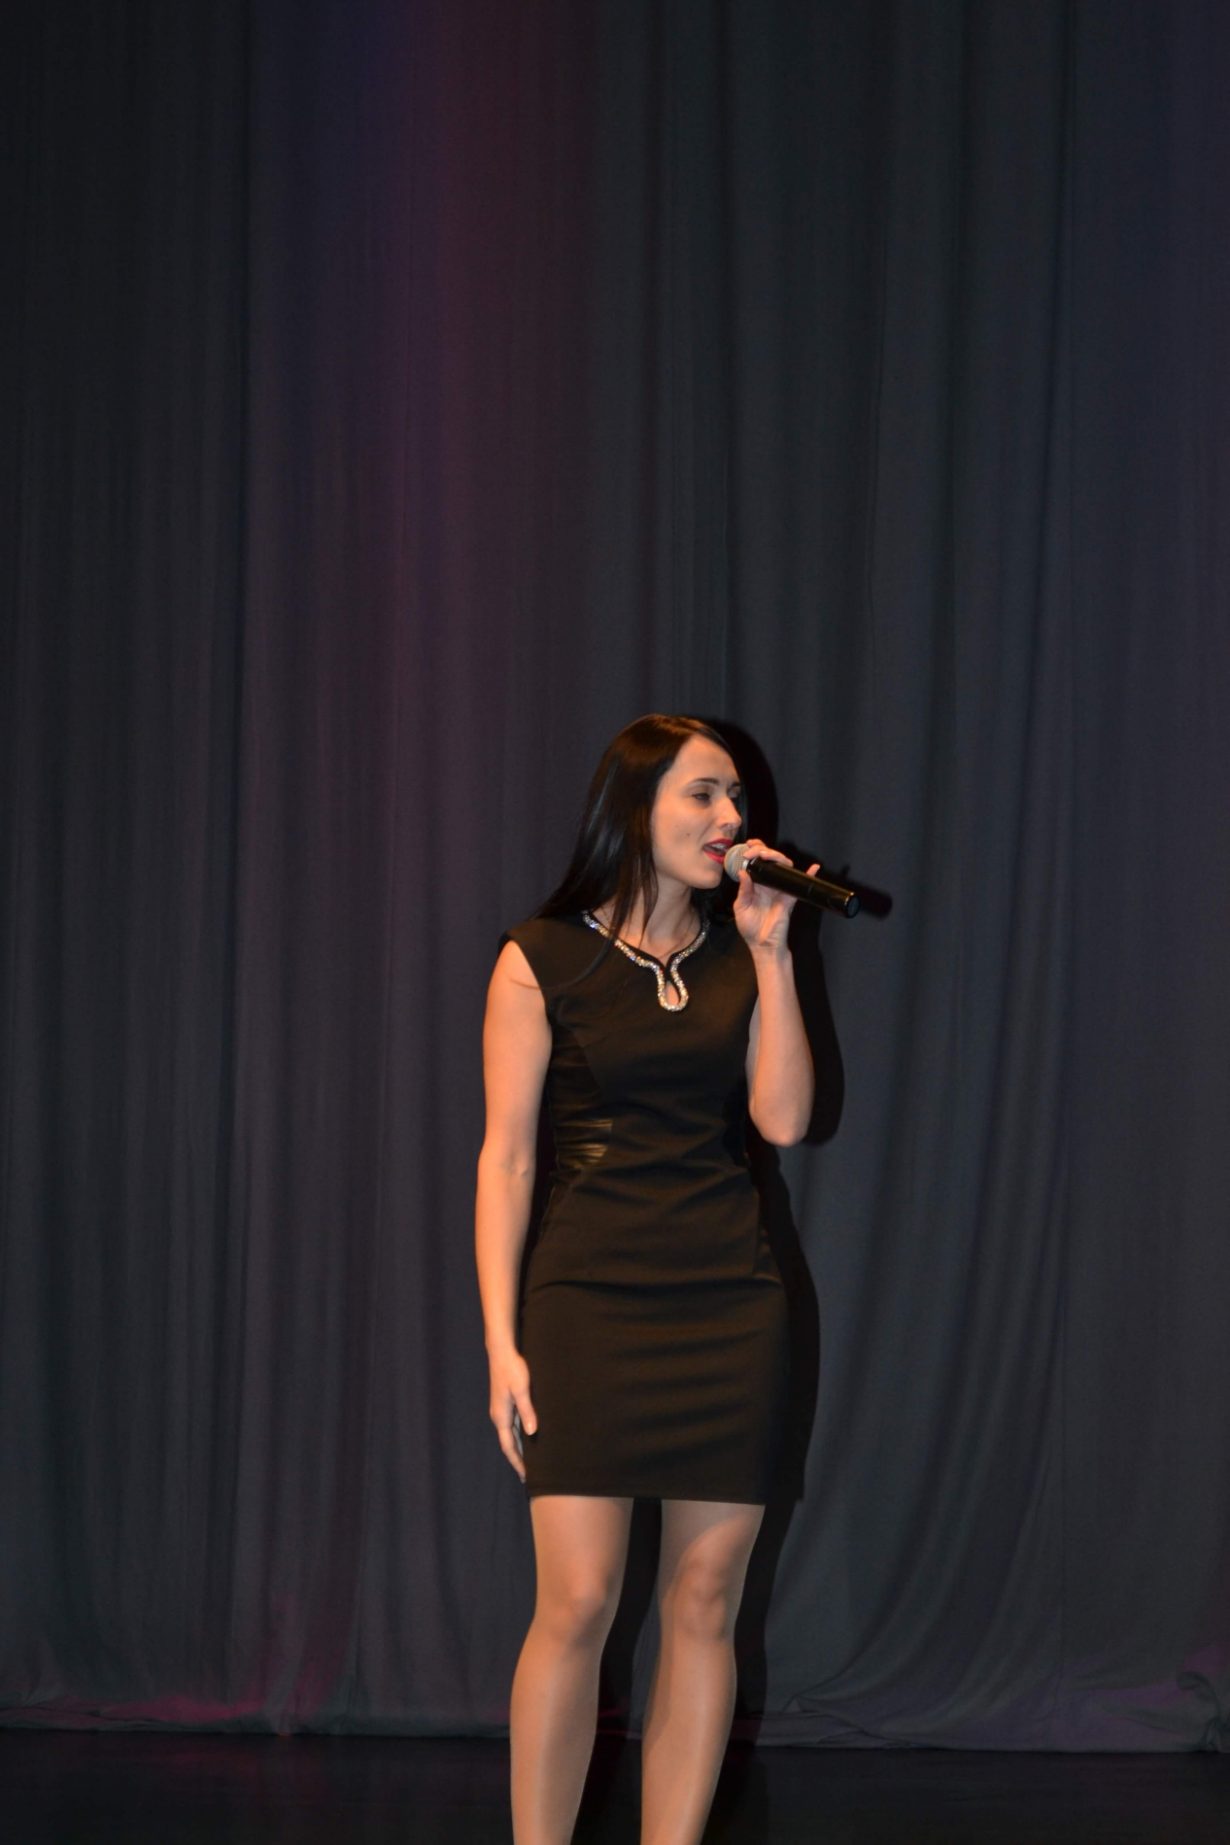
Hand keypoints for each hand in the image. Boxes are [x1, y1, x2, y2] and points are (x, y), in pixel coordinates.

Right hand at [488, 1346, 537, 1482]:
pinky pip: (511, 1426)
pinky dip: (519, 1437)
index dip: (517, 1462)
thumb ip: (527, 1411)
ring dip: (519, 1449)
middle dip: (518, 1460)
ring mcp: (501, 1410)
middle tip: (529, 1475)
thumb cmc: (513, 1369)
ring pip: (510, 1435)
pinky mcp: (505, 1403)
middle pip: (508, 1444)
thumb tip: (531, 1433)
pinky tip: (528, 1438)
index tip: (525, 1477)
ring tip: (530, 1462)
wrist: (501, 1352)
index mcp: (501, 1417)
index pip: (509, 1447)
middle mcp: (499, 1416)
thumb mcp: (522, 1390)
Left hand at [733, 839, 821, 955]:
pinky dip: (809, 875)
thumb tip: (743, 872)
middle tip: (753, 851)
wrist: (762, 944)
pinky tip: (813, 868)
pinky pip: (800, 884)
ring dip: (776, 856)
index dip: (754, 850)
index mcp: (757, 884)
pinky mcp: (789, 897)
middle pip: (771, 859)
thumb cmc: (751, 928)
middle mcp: (769, 884)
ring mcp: (780, 889)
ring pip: (784, 866)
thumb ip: (743, 890)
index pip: (758, 862)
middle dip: (763, 849)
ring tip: (765, 855)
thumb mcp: (741, 907)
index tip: (748, 845)